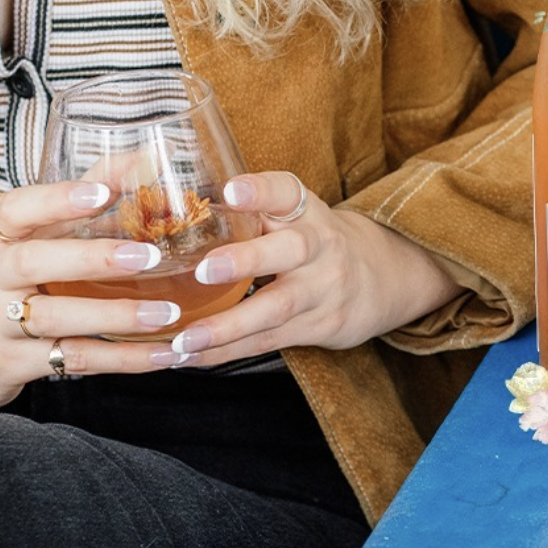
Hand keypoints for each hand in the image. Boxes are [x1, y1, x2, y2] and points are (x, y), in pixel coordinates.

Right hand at [0, 182, 186, 410]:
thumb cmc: (12, 279)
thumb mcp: (36, 236)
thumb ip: (87, 195)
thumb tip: (148, 159)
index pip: (16, 210)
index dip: (57, 200)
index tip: (103, 192)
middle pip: (33, 263)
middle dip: (92, 258)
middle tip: (148, 255)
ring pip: (57, 318)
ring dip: (116, 316)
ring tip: (167, 312)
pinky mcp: (13, 364)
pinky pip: (74, 360)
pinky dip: (123, 358)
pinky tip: (165, 354)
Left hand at [162, 172, 464, 366]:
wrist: (380, 280)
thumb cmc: (313, 243)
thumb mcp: (295, 216)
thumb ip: (250, 211)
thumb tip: (168, 208)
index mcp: (307, 212)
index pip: (288, 192)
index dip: (261, 190)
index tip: (231, 190)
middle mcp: (321, 247)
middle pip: (291, 251)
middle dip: (247, 260)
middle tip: (204, 270)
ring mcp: (324, 290)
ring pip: (277, 307)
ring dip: (229, 325)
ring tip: (185, 338)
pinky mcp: (320, 326)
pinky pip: (269, 340)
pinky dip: (229, 351)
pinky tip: (192, 357)